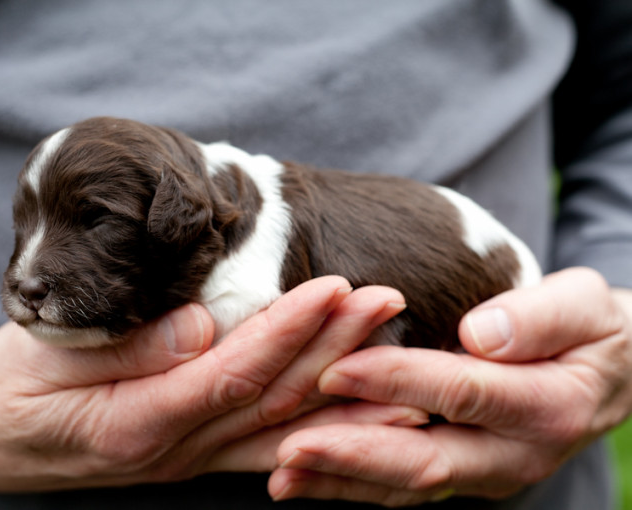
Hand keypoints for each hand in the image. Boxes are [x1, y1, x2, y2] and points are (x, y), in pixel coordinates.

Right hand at [0, 276, 417, 491]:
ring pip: (283, 432)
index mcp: (136, 421)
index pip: (232, 372)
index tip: (336, 287)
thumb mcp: (39, 359)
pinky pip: (268, 451)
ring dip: (345, 395)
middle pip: (272, 401)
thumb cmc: (5, 391)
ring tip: (403, 362)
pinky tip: (365, 422)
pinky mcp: (194, 454)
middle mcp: (175, 450)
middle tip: (388, 301)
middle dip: (336, 350)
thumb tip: (200, 325)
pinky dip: (322, 436)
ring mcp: (189, 459)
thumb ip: (124, 346)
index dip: (288, 330)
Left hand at [268, 268, 631, 505]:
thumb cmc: (589, 330)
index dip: (399, 381)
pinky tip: (301, 480)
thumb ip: (540, 317)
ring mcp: (483, 472)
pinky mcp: (458, 474)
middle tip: (291, 445)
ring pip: (406, 484)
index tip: (338, 368)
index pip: (463, 393)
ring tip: (283, 473)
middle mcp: (512, 455)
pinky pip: (400, 487)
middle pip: (427, 460)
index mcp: (547, 406)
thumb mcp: (583, 307)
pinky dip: (349, 486)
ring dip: (341, 481)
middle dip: (355, 452)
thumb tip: (482, 332)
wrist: (604, 375)